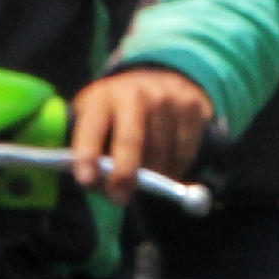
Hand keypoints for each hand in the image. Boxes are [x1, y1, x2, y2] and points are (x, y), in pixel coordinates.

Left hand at [67, 66, 214, 200]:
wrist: (157, 80)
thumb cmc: (116, 113)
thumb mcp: (93, 120)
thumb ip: (89, 149)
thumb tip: (97, 184)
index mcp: (102, 97)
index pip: (92, 129)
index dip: (87, 156)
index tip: (87, 181)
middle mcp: (135, 93)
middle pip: (131, 140)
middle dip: (124, 174)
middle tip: (120, 198)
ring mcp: (167, 98)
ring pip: (160, 152)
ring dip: (153, 176)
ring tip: (146, 179)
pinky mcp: (191, 107)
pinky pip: (184, 152)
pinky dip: (175, 168)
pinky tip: (166, 165)